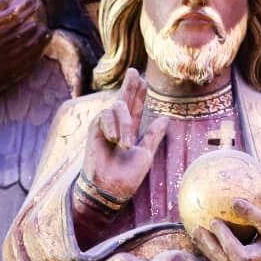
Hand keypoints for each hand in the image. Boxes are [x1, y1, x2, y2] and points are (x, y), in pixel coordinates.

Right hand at [82, 68, 168, 200]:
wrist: (111, 188)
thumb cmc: (128, 176)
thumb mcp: (146, 154)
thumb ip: (154, 135)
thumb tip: (166, 118)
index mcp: (130, 131)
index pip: (135, 108)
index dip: (139, 94)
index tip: (143, 80)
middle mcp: (117, 126)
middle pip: (123, 99)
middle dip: (129, 85)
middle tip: (134, 71)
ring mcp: (105, 127)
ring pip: (117, 107)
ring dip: (124, 124)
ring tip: (126, 145)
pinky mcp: (94, 129)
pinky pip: (105, 115)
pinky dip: (113, 126)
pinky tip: (114, 140)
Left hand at [191, 199, 260, 260]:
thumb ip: (256, 216)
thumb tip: (235, 201)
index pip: (237, 252)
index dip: (225, 238)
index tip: (215, 221)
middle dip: (207, 246)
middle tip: (196, 228)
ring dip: (205, 249)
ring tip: (194, 232)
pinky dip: (210, 251)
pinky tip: (202, 237)